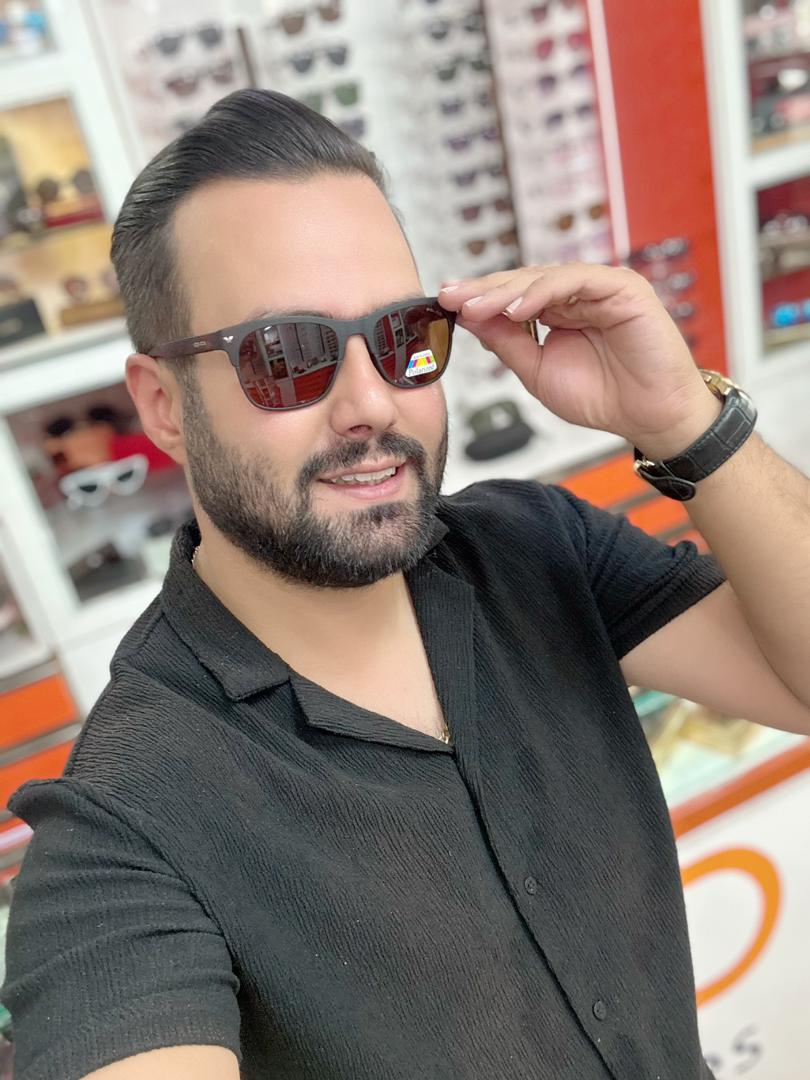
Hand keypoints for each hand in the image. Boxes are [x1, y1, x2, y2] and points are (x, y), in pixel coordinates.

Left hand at [438, 263, 721, 459]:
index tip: (444, 303)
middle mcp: (577, 294)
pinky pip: (575, 280)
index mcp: (557, 311)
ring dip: (505, 292)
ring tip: (475, 307)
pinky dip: (542, 293)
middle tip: (450, 297)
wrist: (650, 417)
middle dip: (483, 290)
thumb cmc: (603, 397)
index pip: (511, 296)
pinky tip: (516, 309)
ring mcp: (600, 287)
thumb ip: (507, 344)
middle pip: (522, 282)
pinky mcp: (622, 287)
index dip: (478, 298)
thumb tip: (469, 319)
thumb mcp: (538, 371)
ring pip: (543, 278)